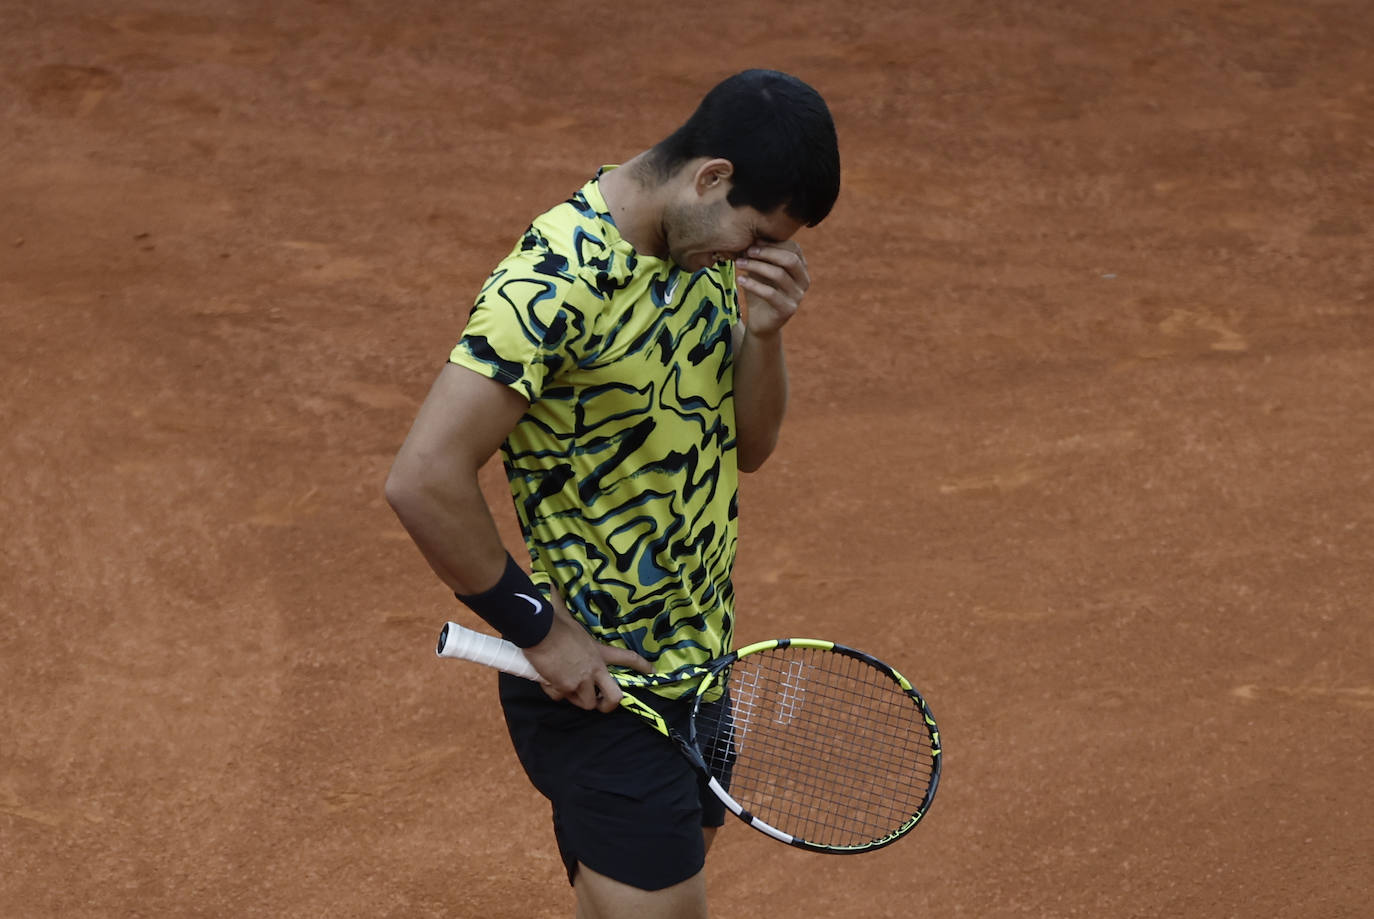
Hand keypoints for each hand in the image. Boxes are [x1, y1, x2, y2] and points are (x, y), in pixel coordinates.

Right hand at [522, 589, 653, 711]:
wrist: (539, 631)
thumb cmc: (554, 620)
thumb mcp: (568, 616)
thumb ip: (566, 607)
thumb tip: (552, 586)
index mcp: (599, 652)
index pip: (627, 657)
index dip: (641, 666)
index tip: (652, 671)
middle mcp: (594, 669)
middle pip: (614, 697)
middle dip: (609, 705)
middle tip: (601, 703)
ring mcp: (580, 681)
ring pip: (586, 703)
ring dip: (578, 698)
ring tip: (568, 688)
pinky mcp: (564, 688)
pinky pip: (561, 698)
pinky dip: (555, 693)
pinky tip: (548, 682)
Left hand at [735, 241, 809, 336]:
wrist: (760, 322)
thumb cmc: (760, 292)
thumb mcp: (761, 271)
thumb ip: (761, 256)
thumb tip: (752, 236)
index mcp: (801, 269)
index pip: (793, 248)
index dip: (773, 242)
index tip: (753, 240)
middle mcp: (804, 282)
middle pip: (790, 260)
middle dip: (767, 252)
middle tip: (747, 251)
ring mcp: (798, 297)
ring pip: (779, 275)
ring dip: (756, 266)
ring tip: (739, 264)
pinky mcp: (788, 310)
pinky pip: (770, 294)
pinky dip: (753, 285)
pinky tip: (740, 280)